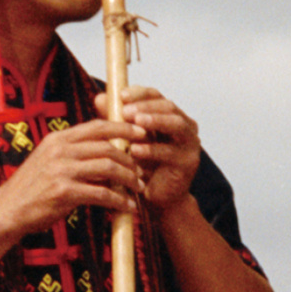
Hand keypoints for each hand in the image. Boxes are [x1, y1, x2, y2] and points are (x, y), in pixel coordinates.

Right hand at [0, 113, 135, 235]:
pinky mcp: (64, 192)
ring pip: (108, 168)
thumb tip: (104, 148)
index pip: (98, 126)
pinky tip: (127, 207)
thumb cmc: (32, 188)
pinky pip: (101, 193)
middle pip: (107, 147)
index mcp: (58, 139)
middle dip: (130, 160)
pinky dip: (119, 200)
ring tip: (138, 189)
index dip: (124, 128)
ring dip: (128, 179)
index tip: (142, 132)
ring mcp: (61, 170)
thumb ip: (72, 151)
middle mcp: (60, 150)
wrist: (8, 210)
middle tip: (142, 172)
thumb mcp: (49, 159)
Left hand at [114, 87, 201, 214]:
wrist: (156, 198)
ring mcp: (190, 143)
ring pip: (176, 124)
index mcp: (170, 116)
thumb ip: (116, 120)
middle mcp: (185, 126)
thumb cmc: (142, 166)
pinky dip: (153, 150)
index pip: (157, 96)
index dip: (140, 93)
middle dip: (146, 107)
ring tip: (136, 122)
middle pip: (168, 107)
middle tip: (126, 111)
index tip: (121, 96)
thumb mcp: (127, 140)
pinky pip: (171, 152)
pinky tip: (136, 150)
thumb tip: (100, 98)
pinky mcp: (188, 163)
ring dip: (155, 121)